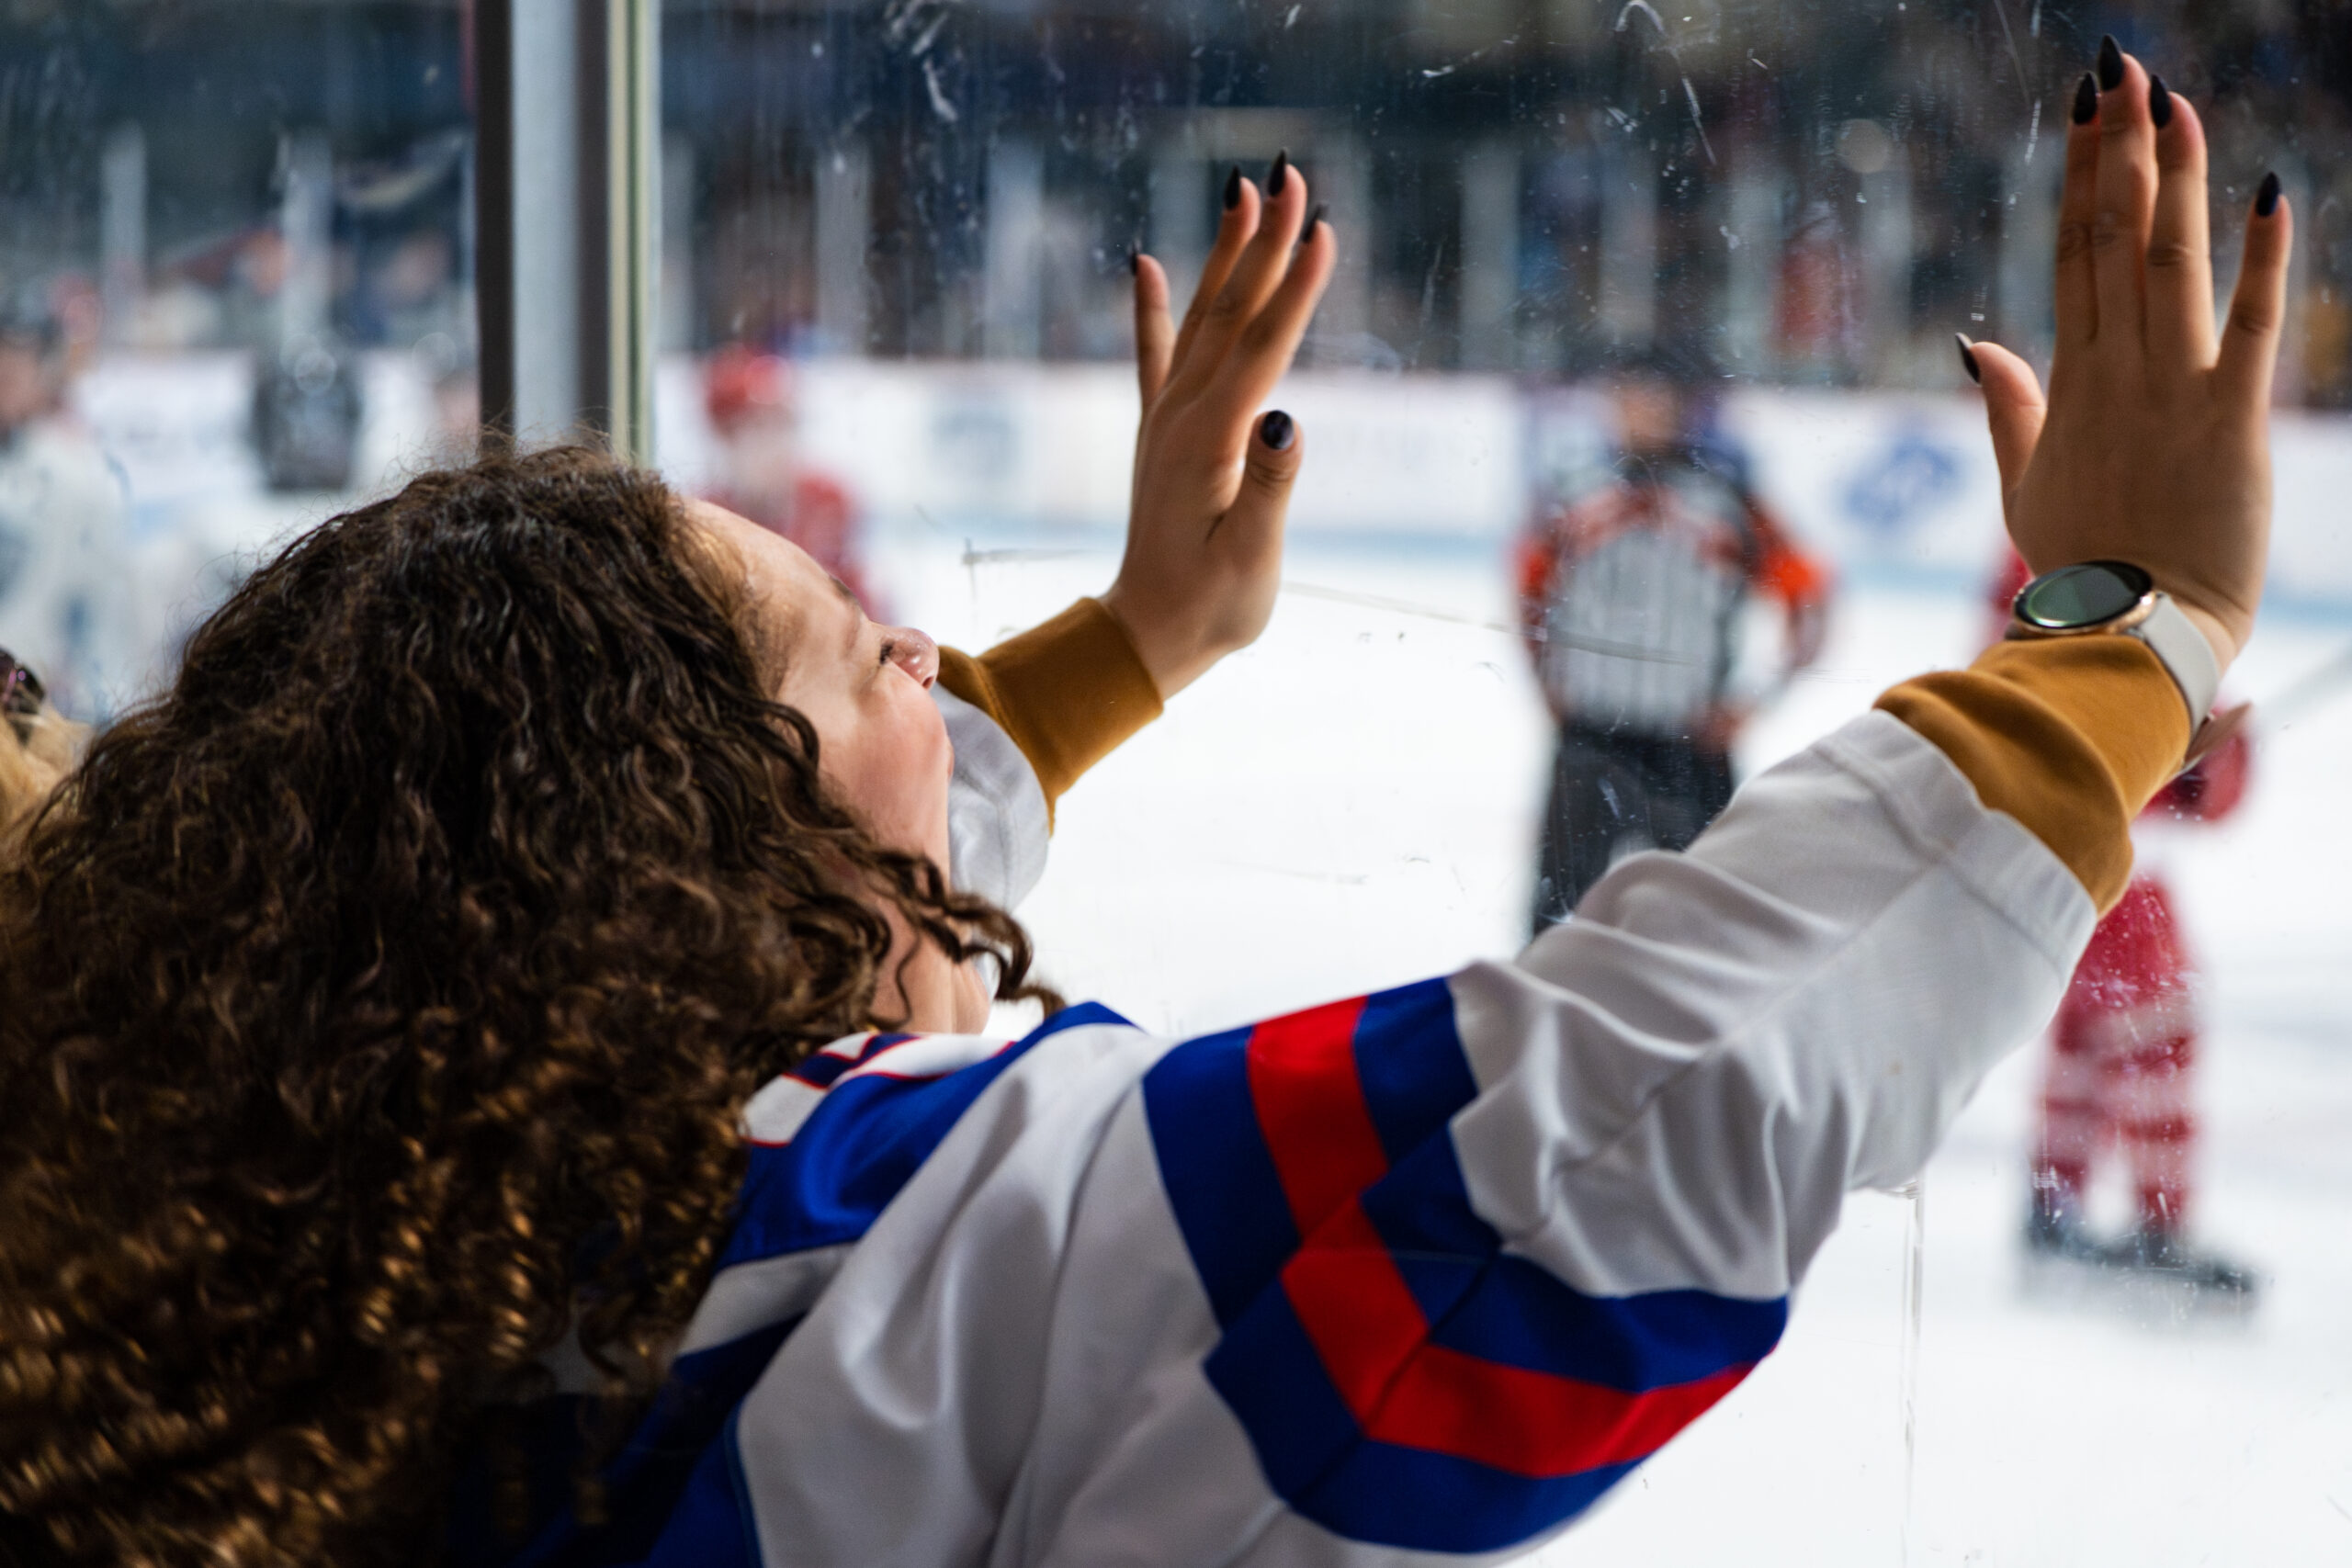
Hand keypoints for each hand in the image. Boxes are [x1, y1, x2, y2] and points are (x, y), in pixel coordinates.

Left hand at [1100, 157, 1336, 697]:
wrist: (1149, 636)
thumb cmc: (1213, 607)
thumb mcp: (1252, 557)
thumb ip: (1269, 487)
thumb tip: (1287, 420)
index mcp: (1210, 440)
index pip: (1263, 347)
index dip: (1295, 286)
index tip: (1322, 227)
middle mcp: (1181, 415)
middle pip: (1233, 311)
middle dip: (1264, 240)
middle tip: (1291, 173)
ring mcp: (1166, 419)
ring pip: (1202, 318)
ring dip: (1226, 253)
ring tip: (1243, 191)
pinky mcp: (1161, 433)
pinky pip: (1156, 356)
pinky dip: (1153, 307)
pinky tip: (1146, 262)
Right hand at [1965, 46, 2291, 673]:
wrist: (2130, 634)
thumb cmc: (2080, 569)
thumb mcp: (2023, 488)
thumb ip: (2009, 409)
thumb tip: (1976, 344)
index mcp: (2069, 384)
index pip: (2070, 258)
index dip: (2078, 178)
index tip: (2083, 112)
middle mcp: (2116, 373)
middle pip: (2110, 239)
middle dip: (2116, 150)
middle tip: (2119, 71)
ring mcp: (2171, 392)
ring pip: (2168, 263)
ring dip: (2173, 178)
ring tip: (2173, 101)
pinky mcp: (2231, 419)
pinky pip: (2252, 324)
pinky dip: (2264, 258)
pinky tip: (2271, 191)